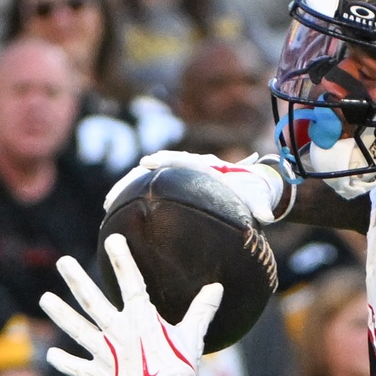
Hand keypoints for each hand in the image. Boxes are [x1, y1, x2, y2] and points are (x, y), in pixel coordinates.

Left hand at [40, 234, 220, 375]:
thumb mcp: (194, 337)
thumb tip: (217, 287)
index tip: (112, 239)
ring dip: (60, 313)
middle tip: (63, 262)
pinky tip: (50, 355)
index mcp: (141, 319)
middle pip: (92, 301)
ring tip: (45, 299)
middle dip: (77, 279)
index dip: (122, 259)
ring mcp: (105, 354)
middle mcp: (118, 332)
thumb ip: (202, 310)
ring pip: (78, 329)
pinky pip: (77, 367)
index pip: (131, 282)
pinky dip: (64, 362)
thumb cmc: (183, 370)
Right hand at [106, 149, 291, 224]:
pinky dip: (135, 198)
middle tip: (112, 194)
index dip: (164, 160)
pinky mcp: (175, 187)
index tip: (147, 163)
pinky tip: (120, 214)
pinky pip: (151, 191)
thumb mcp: (257, 199)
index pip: (181, 159)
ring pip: (146, 180)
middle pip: (152, 169)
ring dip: (126, 189)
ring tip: (107, 205)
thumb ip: (261, 207)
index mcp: (205, 166)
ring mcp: (178, 178)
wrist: (252, 188)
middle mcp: (187, 168)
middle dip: (132, 178)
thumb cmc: (253, 192)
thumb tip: (268, 216)